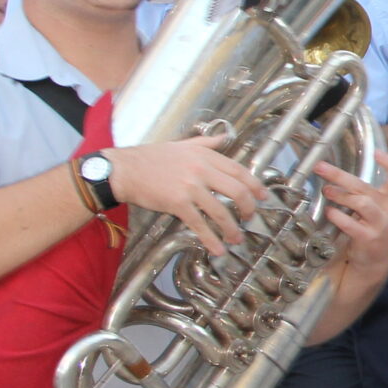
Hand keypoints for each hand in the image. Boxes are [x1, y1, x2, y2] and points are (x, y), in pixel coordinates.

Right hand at [105, 136, 263, 255]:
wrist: (123, 170)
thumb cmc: (150, 157)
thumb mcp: (182, 144)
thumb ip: (206, 142)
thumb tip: (224, 138)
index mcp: (205, 155)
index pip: (239, 171)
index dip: (255, 186)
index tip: (263, 196)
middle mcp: (201, 170)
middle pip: (237, 191)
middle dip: (248, 208)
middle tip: (250, 218)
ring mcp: (190, 187)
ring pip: (221, 211)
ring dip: (232, 228)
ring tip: (236, 238)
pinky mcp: (178, 204)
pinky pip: (200, 224)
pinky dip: (211, 239)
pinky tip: (218, 249)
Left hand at [315, 150, 387, 260]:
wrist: (376, 260)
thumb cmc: (371, 229)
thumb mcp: (373, 208)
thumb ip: (361, 192)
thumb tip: (334, 174)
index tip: (376, 152)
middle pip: (364, 186)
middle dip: (339, 175)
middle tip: (321, 168)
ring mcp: (380, 224)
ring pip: (360, 202)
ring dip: (340, 195)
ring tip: (326, 191)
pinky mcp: (369, 238)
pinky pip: (351, 223)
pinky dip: (337, 216)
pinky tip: (329, 212)